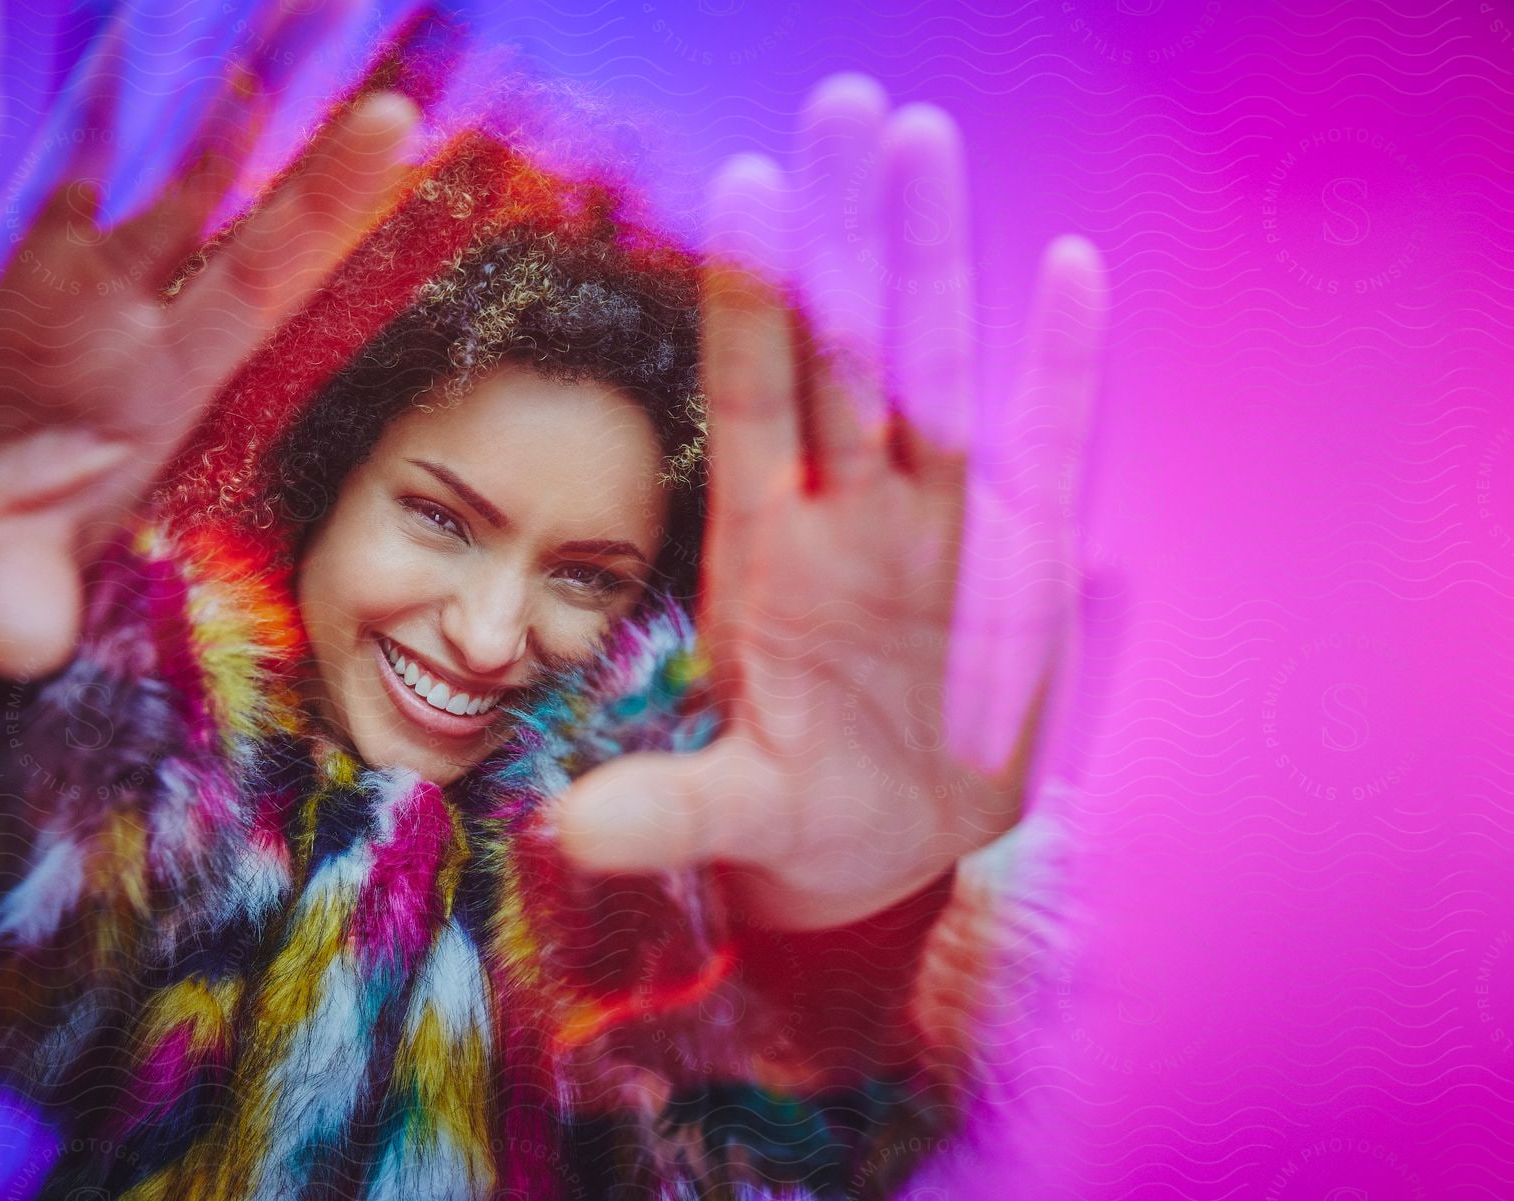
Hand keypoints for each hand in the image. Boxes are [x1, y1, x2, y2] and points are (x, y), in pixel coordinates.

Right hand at [0, 20, 416, 686]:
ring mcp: (72, 278)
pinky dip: (20, 74)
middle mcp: (136, 317)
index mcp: (165, 387)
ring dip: (190, 73)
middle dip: (291, 103)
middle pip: (233, 188)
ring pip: (146, 151)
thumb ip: (12, 604)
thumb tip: (24, 642)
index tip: (397, 122)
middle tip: (349, 9)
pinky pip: (4, 139)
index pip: (267, 276)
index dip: (328, 202)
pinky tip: (48, 10)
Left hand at [552, 74, 1107, 930]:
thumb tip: (565, 832)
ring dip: (936, 265)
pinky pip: (1046, 451)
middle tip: (845, 104)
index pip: (751, 399)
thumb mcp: (732, 812)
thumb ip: (660, 808)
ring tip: (928, 143)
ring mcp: (936, 529)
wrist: (896, 855)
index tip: (741, 188)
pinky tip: (1069, 271)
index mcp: (766, 550)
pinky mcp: (1020, 565)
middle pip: (844, 352)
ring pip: (936, 374)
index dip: (747, 300)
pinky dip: (1062, 370)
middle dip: (845, 237)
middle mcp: (849, 514)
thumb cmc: (803, 813)